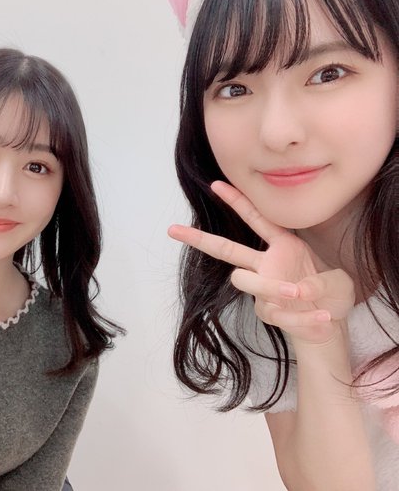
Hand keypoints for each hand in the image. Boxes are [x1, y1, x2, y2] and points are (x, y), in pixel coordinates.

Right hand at [168, 181, 354, 344]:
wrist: (331, 325)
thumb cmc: (331, 296)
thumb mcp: (336, 280)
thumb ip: (319, 283)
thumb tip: (295, 292)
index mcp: (283, 247)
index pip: (256, 219)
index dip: (236, 201)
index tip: (215, 184)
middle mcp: (266, 265)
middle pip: (227, 249)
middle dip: (199, 239)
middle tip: (173, 230)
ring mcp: (263, 288)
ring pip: (245, 281)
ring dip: (273, 287)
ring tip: (300, 293)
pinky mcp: (267, 311)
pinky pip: (276, 312)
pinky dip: (303, 317)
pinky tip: (323, 318)